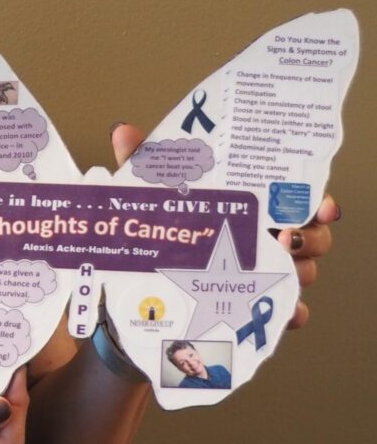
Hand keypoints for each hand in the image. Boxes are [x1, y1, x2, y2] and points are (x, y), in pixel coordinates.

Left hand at [109, 123, 340, 329]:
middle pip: (310, 237)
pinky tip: (289, 310)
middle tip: (287, 236)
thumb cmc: (154, 223)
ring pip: (302, 272)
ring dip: (300, 270)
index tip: (321, 205)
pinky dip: (291, 312)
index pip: (294, 199)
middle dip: (311, 237)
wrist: (138, 279)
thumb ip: (142, 162)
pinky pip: (284, 312)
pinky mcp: (253, 306)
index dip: (316, 202)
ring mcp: (262, 273)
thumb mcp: (148, 190)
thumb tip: (122, 131)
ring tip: (283, 267)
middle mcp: (262, 237)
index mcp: (246, 204)